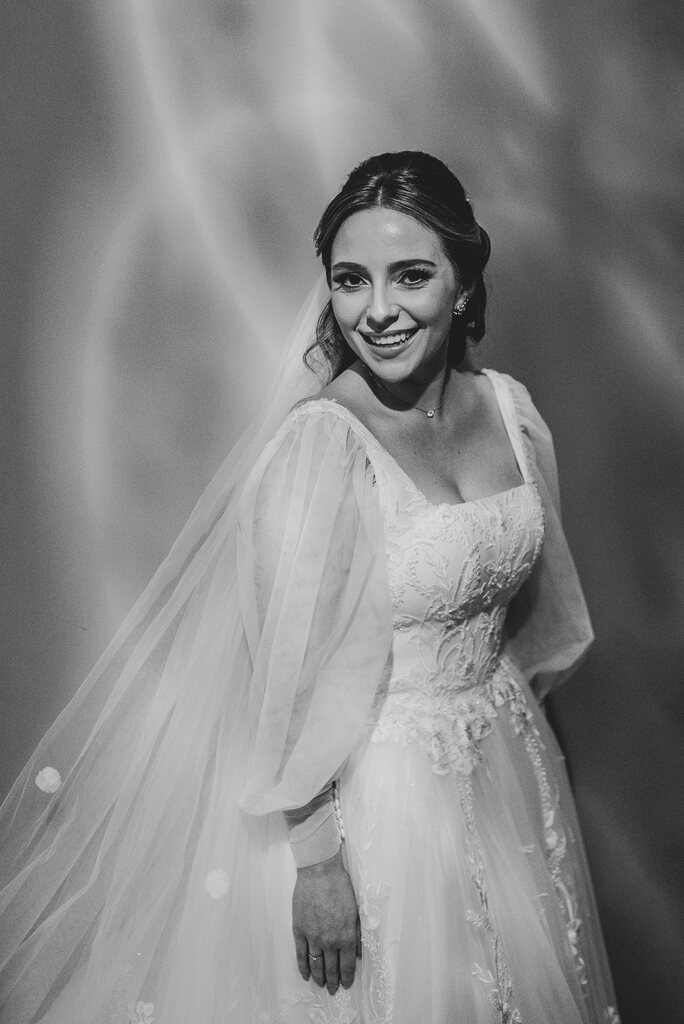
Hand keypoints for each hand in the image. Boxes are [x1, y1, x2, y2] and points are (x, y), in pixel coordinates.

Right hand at [292, 849, 361, 994]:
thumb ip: (357, 934)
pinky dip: (303, 967)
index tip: (346, 984)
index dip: (346, 978)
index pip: (347, 965)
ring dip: (319, 978)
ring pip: (315, 965)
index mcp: (346, 935)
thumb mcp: (356, 910)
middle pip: (331, 969)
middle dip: (333, 982)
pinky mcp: (299, 930)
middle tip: (333, 990)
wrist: (320, 871)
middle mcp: (329, 940)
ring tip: (321, 985)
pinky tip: (306, 974)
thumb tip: (358, 954)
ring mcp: (312, 937)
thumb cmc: (340, 887)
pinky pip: (301, 954)